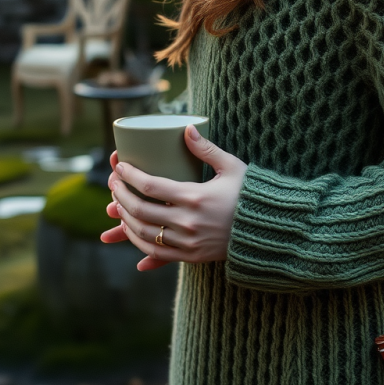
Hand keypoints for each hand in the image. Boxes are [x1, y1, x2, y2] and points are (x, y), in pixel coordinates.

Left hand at [100, 125, 247, 270]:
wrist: (269, 230)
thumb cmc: (250, 195)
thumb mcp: (232, 167)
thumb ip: (206, 149)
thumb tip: (186, 128)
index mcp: (196, 197)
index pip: (150, 186)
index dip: (129, 176)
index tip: (120, 167)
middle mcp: (188, 222)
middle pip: (140, 210)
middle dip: (120, 196)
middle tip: (114, 184)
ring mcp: (189, 242)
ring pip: (143, 233)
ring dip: (125, 219)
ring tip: (118, 205)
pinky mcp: (192, 256)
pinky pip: (156, 252)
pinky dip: (138, 242)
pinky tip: (132, 230)